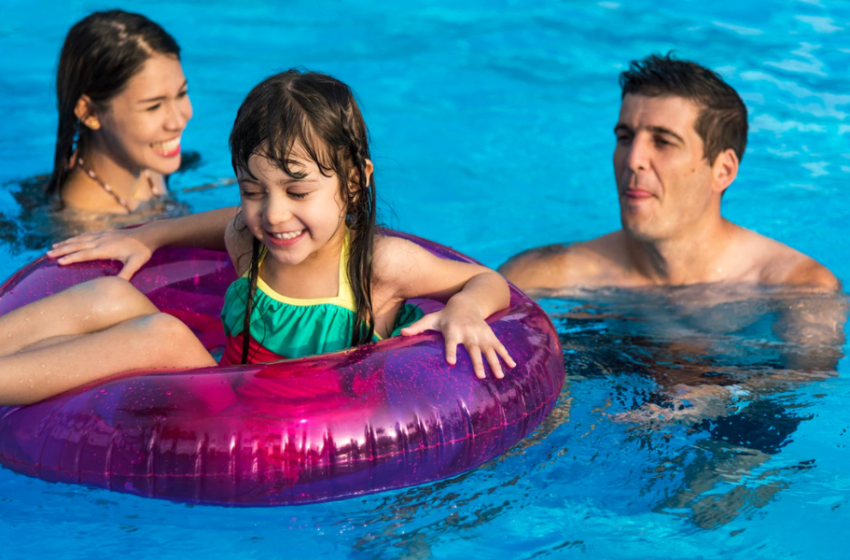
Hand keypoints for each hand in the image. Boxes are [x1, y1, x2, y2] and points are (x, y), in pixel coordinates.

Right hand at [47, 229, 154, 279]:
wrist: (148, 234)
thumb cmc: (142, 251)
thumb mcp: (135, 264)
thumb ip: (126, 274)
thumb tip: (118, 286)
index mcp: (105, 249)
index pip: (84, 254)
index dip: (71, 258)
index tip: (58, 262)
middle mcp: (100, 240)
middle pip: (77, 245)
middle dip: (62, 250)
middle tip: (48, 255)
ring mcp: (102, 235)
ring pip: (80, 239)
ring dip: (66, 243)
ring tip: (53, 247)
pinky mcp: (105, 232)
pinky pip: (87, 234)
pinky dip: (76, 237)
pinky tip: (71, 240)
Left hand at [400, 299, 515, 378]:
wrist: (467, 302)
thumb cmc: (445, 315)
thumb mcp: (431, 318)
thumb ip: (417, 327)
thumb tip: (401, 333)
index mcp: (453, 330)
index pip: (451, 342)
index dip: (451, 351)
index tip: (451, 362)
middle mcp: (469, 333)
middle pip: (473, 349)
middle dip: (478, 362)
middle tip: (481, 376)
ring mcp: (482, 335)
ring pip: (489, 350)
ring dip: (495, 363)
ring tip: (499, 376)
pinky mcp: (490, 335)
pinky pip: (500, 347)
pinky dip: (507, 356)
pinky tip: (513, 366)